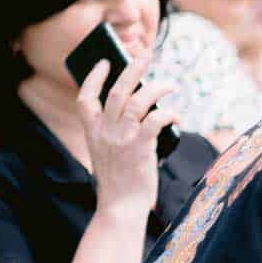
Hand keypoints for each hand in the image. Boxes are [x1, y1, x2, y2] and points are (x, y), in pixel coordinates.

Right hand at [76, 54, 177, 218]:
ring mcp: (122, 138)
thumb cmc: (119, 180)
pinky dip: (168, 113)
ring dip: (157, 88)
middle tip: (144, 55)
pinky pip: (156, 119)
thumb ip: (116, 132)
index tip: (103, 62)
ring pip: (138, 101)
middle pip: (116, 91)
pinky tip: (176, 115)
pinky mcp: (141, 147)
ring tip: (170, 84)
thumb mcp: (108, 152)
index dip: (93, 78)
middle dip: (131, 69)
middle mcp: (105, 132)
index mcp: (92, 132)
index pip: (85, 99)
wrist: (121, 207)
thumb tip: (141, 109)